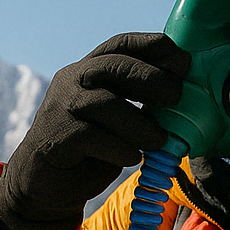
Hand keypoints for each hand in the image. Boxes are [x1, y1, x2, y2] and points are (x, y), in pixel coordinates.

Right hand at [0, 33, 188, 229]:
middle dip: (150, 78)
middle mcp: (72, 81)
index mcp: (88, 70)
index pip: (120, 45)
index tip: (182, 62)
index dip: (153, 47)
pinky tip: (133, 158)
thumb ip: (140, 103)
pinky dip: (119, 147)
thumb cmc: (89, 150)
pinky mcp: (56, 137)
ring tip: (159, 140)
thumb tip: (184, 97)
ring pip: (105, 103)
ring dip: (139, 122)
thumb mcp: (116, 119)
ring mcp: (61, 108)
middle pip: (114, 66)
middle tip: (176, 97)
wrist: (44, 184)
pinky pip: (92, 137)